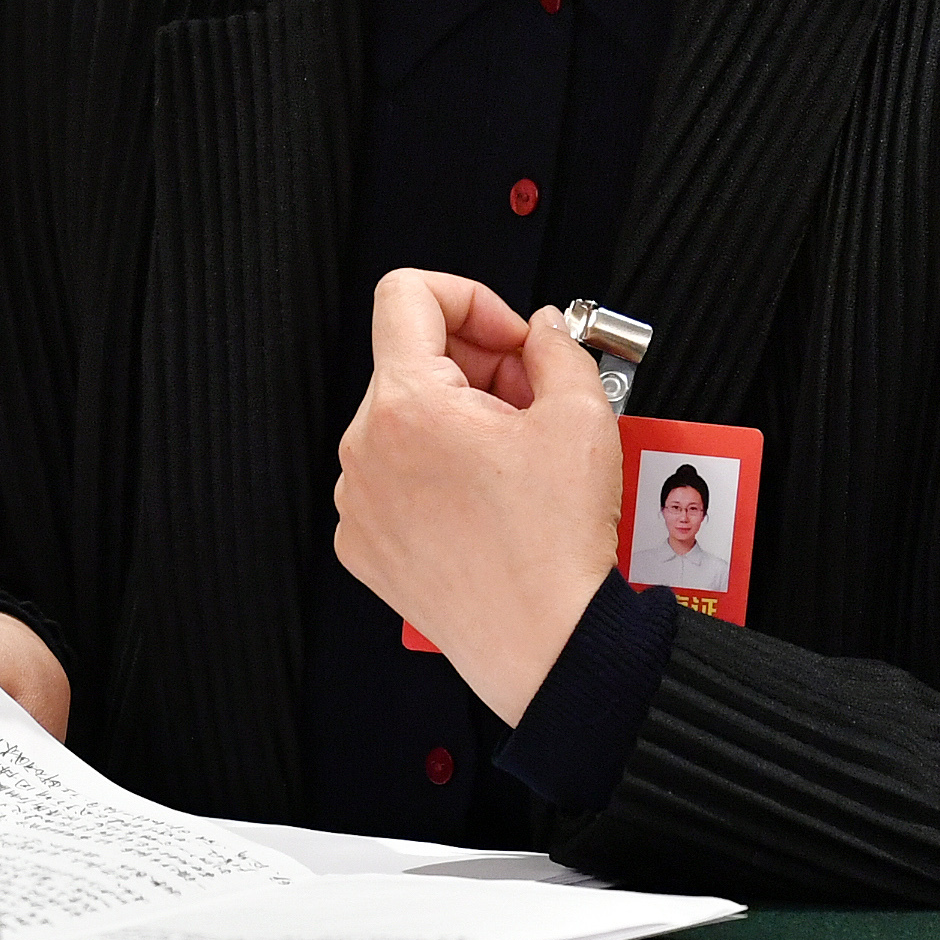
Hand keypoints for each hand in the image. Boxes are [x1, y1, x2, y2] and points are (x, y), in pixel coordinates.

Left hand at [333, 269, 621, 723]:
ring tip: (516, 457)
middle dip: (479, 366)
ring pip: (405, 420)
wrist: (546, 646)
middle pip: (412, 360)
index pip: (407, 293)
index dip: (469, 297)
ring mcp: (358, 500)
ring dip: (460, 420)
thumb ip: (559, 347)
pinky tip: (488, 498)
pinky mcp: (364, 543)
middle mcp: (365, 449)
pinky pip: (395, 477)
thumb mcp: (581, 415)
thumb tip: (545, 330)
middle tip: (531, 399)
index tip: (507, 335)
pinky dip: (439, 473)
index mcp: (407, 405)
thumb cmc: (554, 547)